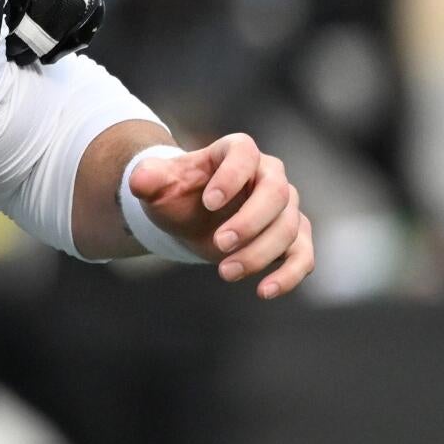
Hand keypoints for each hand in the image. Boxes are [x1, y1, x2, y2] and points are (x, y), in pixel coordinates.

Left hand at [130, 132, 314, 298]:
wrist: (189, 218)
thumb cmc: (177, 195)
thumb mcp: (157, 184)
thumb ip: (148, 179)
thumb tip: (139, 182)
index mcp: (236, 152)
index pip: (244, 153)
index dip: (231, 176)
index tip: (208, 202)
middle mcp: (269, 175)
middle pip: (277, 193)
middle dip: (250, 222)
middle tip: (219, 244)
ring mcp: (285, 206)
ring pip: (289, 227)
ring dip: (260, 253)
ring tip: (225, 272)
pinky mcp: (292, 237)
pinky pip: (304, 255)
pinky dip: (290, 274)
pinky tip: (265, 291)